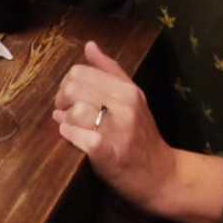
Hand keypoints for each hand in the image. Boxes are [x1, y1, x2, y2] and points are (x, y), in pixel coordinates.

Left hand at [52, 42, 176, 210]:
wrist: (161, 176)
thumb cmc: (142, 136)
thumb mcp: (133, 98)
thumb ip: (110, 71)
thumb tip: (89, 46)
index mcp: (128, 90)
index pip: (81, 71)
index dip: (67, 83)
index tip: (70, 97)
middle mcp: (124, 106)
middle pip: (73, 88)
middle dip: (62, 100)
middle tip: (65, 112)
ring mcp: (116, 129)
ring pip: (73, 110)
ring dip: (65, 119)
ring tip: (69, 126)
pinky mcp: (106, 152)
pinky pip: (76, 134)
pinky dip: (69, 135)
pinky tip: (72, 137)